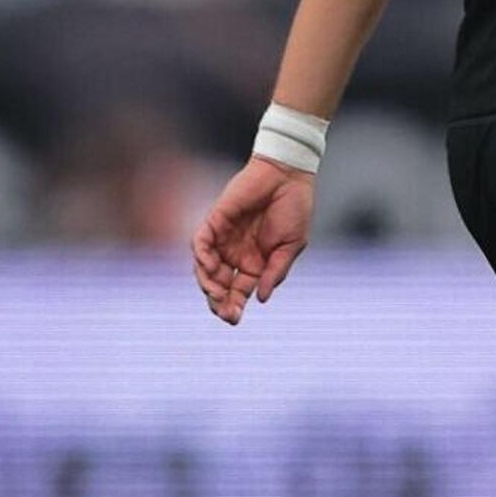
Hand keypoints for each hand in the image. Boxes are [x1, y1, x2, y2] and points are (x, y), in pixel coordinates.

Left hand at [192, 156, 313, 325]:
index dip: (234, 306)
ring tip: (217, 293)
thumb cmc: (295, 208)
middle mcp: (236, 253)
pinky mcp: (215, 220)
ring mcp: (224, 238)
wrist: (288, 176)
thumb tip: (261, 299)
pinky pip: (201, 242)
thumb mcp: (292, 246)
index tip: (234, 320)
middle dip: (218, 301)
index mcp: (255, 262)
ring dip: (208, 283)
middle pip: (219, 284)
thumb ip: (276, 271)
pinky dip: (202, 256)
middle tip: (224, 313)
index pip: (238, 290)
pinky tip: (211, 267)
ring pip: (205, 267)